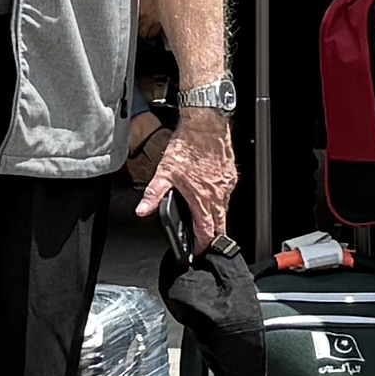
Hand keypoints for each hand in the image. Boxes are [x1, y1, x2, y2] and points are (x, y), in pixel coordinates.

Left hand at [139, 106, 241, 236]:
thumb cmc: (188, 145)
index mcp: (202, 198)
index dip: (203, 245)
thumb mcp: (164, 171)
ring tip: (207, 223)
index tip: (200, 251)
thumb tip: (143, 210)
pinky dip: (220, 200)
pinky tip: (211, 196)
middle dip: (214, 237)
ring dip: (217, 219)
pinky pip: (227, 195)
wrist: (205, 124)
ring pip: (225, 210)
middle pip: (220, 225)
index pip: (206, 230)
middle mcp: (218, 194)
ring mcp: (227, 185)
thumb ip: (153, 194)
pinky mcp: (231, 176)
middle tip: (207, 245)